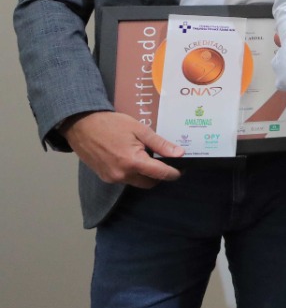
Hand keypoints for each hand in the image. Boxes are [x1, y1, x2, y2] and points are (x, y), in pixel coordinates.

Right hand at [62, 111, 183, 187]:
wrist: (81, 125)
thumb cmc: (111, 124)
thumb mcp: (140, 130)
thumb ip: (160, 144)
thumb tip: (179, 153)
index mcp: (133, 162)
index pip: (160, 174)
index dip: (174, 173)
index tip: (182, 169)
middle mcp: (122, 174)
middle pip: (149, 182)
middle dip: (160, 175)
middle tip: (165, 162)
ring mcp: (112, 178)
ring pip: (137, 182)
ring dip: (146, 174)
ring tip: (147, 157)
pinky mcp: (104, 177)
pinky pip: (125, 180)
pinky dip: (133, 173)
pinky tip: (133, 159)